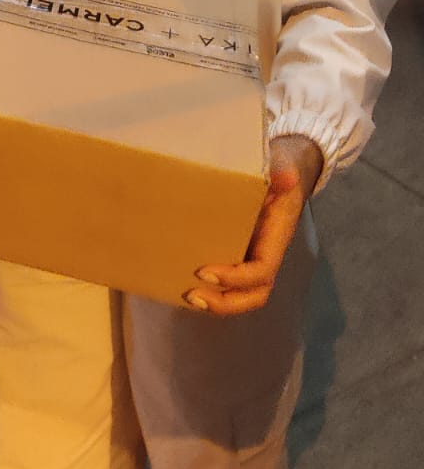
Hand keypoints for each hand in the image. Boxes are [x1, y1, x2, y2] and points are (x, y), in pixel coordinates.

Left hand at [184, 134, 322, 316]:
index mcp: (275, 238)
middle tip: (193, 294)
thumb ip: (281, 171)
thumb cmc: (278, 168)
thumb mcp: (280, 165)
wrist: (280, 166)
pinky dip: (209, 287)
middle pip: (254, 294)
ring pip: (241, 293)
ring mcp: (251, 254)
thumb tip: (286, 176)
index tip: (205, 271)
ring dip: (216, 301)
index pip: (261, 271)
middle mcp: (264, 253)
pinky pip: (227, 279)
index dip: (236, 278)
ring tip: (185, 295)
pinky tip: (181, 279)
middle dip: (226, 303)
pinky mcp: (235, 250)